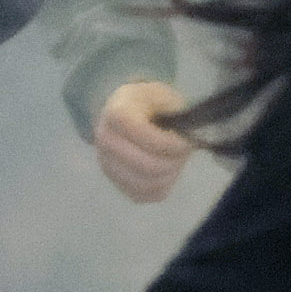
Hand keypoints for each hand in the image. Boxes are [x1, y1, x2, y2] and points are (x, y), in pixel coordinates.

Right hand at [94, 79, 195, 203]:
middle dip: (173, 162)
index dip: (170, 144)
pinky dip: (160, 188)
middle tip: (183, 153)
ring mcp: (106, 163)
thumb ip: (176, 114)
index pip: (145, 137)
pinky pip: (142, 195)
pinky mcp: (113, 181)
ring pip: (145, 184)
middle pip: (146, 165)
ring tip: (175, 162)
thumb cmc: (149, 103)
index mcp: (116, 113)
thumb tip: (184, 138)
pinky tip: (166, 172)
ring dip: (169, 177)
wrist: (124, 111)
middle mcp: (105, 140)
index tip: (185, 141)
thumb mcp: (164, 95)